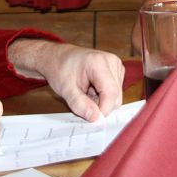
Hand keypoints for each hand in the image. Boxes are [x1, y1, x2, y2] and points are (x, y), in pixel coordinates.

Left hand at [8, 40, 123, 121]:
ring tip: (86, 93)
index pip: (111, 93)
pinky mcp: (117, 71)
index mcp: (99, 62)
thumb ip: (79, 104)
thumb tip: (95, 118)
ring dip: (101, 101)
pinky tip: (92, 90)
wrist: (59, 57)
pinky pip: (115, 92)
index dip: (103, 110)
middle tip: (83, 100)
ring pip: (116, 96)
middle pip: (116, 96)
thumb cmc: (60, 69)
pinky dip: (103, 97)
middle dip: (100, 106)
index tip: (91, 118)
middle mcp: (111, 62)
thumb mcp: (65, 89)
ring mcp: (116, 65)